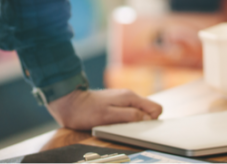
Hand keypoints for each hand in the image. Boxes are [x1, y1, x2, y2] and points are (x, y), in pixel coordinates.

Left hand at [46, 88, 162, 130]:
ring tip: (119, 127)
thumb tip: (147, 118)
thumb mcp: (108, 116)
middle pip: (149, 111)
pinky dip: (127, 121)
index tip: (139, 128)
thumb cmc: (87, 111)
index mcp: (130, 98)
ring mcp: (123, 101)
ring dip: (134, 123)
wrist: (70, 104)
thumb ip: (129, 116)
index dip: (152, 121)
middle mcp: (129, 97)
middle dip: (144, 123)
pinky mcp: (116, 105)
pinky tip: (115, 125)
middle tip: (128, 129)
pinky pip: (130, 114)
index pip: (156, 108)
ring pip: (140, 113)